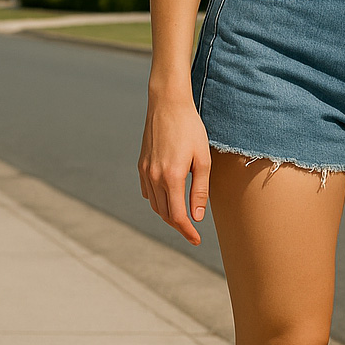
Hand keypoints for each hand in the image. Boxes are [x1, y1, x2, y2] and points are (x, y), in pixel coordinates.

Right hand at [138, 92, 211, 245]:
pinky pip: (147, 192)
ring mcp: (145, 171)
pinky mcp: (141, 165)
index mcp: (171, 177)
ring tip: (183, 218)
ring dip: (168, 215)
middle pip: (164, 213)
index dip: (188, 231)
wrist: (167, 104)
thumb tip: (197, 216)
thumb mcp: (203, 159)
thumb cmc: (190, 129)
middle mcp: (154, 177)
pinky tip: (168, 200)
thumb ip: (200, 190)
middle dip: (179, 226)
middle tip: (192, 233)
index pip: (178, 216)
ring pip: (154, 204)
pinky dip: (157, 201)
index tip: (197, 240)